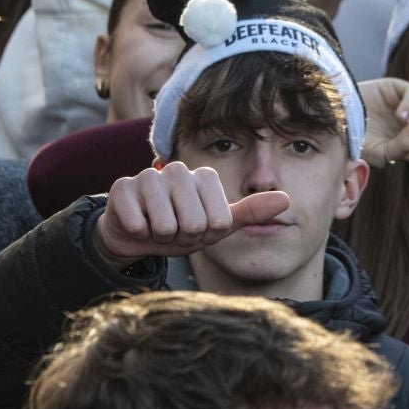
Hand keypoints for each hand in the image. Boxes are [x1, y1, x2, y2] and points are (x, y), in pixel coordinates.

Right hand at [95, 161, 288, 263]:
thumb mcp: (217, 226)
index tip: (197, 229)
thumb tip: (286, 200)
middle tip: (175, 231)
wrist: (138, 236)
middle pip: (193, 223)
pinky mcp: (122, 187)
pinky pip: (137, 222)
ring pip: (165, 223)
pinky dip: (139, 232)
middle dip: (183, 237)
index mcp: (205, 177)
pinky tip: (138, 223)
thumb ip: (249, 212)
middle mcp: (178, 171)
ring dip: (161, 236)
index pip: (218, 220)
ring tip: (157, 227)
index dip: (207, 234)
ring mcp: (148, 176)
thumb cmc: (182, 229)